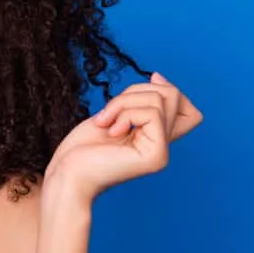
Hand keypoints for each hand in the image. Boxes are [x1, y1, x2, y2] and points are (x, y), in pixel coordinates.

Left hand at [45, 72, 202, 202]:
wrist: (66, 175)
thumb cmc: (83, 149)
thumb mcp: (114, 114)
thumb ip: (140, 102)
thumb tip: (158, 77)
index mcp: (155, 138)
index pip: (187, 108)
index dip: (166, 91)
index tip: (131, 95)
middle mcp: (164, 146)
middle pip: (172, 95)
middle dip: (134, 91)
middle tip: (108, 113)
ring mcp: (162, 153)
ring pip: (159, 100)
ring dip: (123, 103)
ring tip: (105, 122)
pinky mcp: (156, 155)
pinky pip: (152, 113)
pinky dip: (124, 113)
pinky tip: (110, 131)